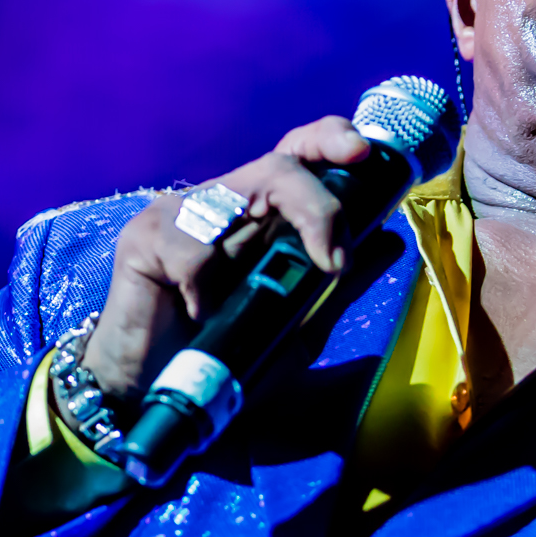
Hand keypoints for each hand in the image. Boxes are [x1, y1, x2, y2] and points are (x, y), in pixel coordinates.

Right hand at [72, 116, 370, 415]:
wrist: (155, 396)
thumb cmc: (225, 357)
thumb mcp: (298, 325)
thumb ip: (341, 286)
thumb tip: (391, 241)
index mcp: (262, 215)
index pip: (298, 153)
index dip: (329, 140)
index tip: (362, 154)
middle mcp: (225, 203)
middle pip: (280, 167)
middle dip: (318, 206)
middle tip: (334, 261)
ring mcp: (182, 214)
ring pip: (234, 195)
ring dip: (255, 253)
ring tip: (239, 307)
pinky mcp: (144, 238)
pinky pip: (191, 248)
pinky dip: (204, 287)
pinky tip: (196, 314)